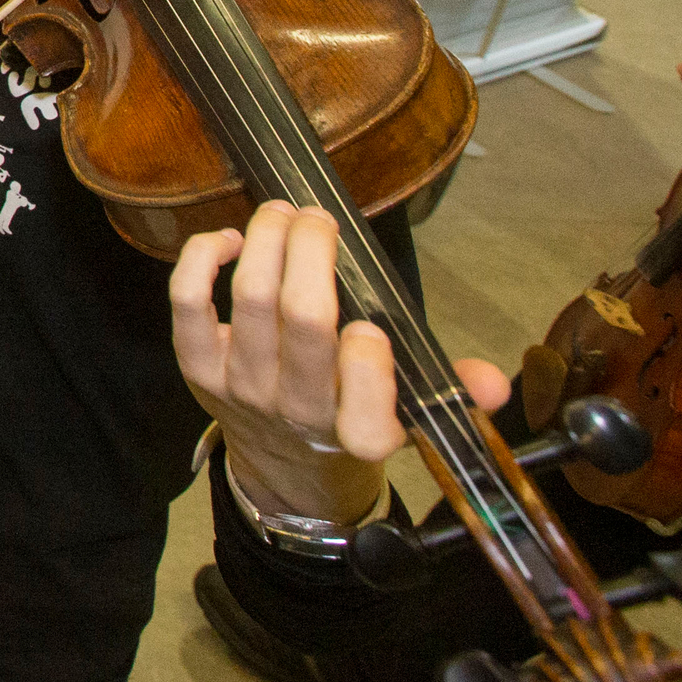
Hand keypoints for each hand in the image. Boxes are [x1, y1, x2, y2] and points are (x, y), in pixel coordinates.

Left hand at [171, 200, 507, 524]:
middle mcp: (296, 410)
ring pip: (250, 298)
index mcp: (358, 434)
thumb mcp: (410, 420)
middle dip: (313, 251)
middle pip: (302, 320)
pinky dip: (203, 257)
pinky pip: (187, 301)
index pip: (364, 407)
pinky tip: (232, 239)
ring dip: (269, 238)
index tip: (371, 327)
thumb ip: (454, 394)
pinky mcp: (197, 365)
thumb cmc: (350, 423)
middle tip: (322, 219)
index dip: (368, 361)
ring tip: (285, 213)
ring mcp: (241, 386)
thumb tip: (493, 383)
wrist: (286, 468)